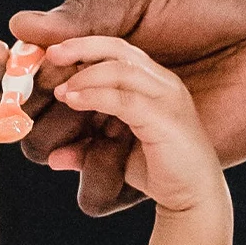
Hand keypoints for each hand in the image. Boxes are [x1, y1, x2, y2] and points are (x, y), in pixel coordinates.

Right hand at [0, 0, 245, 214]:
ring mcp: (111, 134)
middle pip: (22, 117)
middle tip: (46, 87)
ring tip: (84, 113)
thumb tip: (20, 25)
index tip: (3, 59)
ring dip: (54, 139)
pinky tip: (102, 151)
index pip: (17, 67)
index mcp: (80, 51)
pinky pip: (95, 192)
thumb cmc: (211, 11)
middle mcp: (88, 95)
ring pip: (50, 155)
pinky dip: (91, 178)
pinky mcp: (140, 168)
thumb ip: (83, 16)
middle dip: (21, 106)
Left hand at [44, 36, 226, 214]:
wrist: (193, 197)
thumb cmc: (160, 171)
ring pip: (120, 69)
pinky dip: (94, 96)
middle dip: (81, 47)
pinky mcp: (165, 119)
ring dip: (85, 75)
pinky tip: (74, 101)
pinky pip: (124, 100)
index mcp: (154, 83)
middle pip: (119, 49)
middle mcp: (162, 83)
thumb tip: (53, 158)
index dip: (85, 47)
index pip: (118, 51)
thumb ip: (87, 151)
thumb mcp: (116, 156)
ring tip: (61, 90)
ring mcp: (167, 98)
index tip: (54, 55)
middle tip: (52, 56)